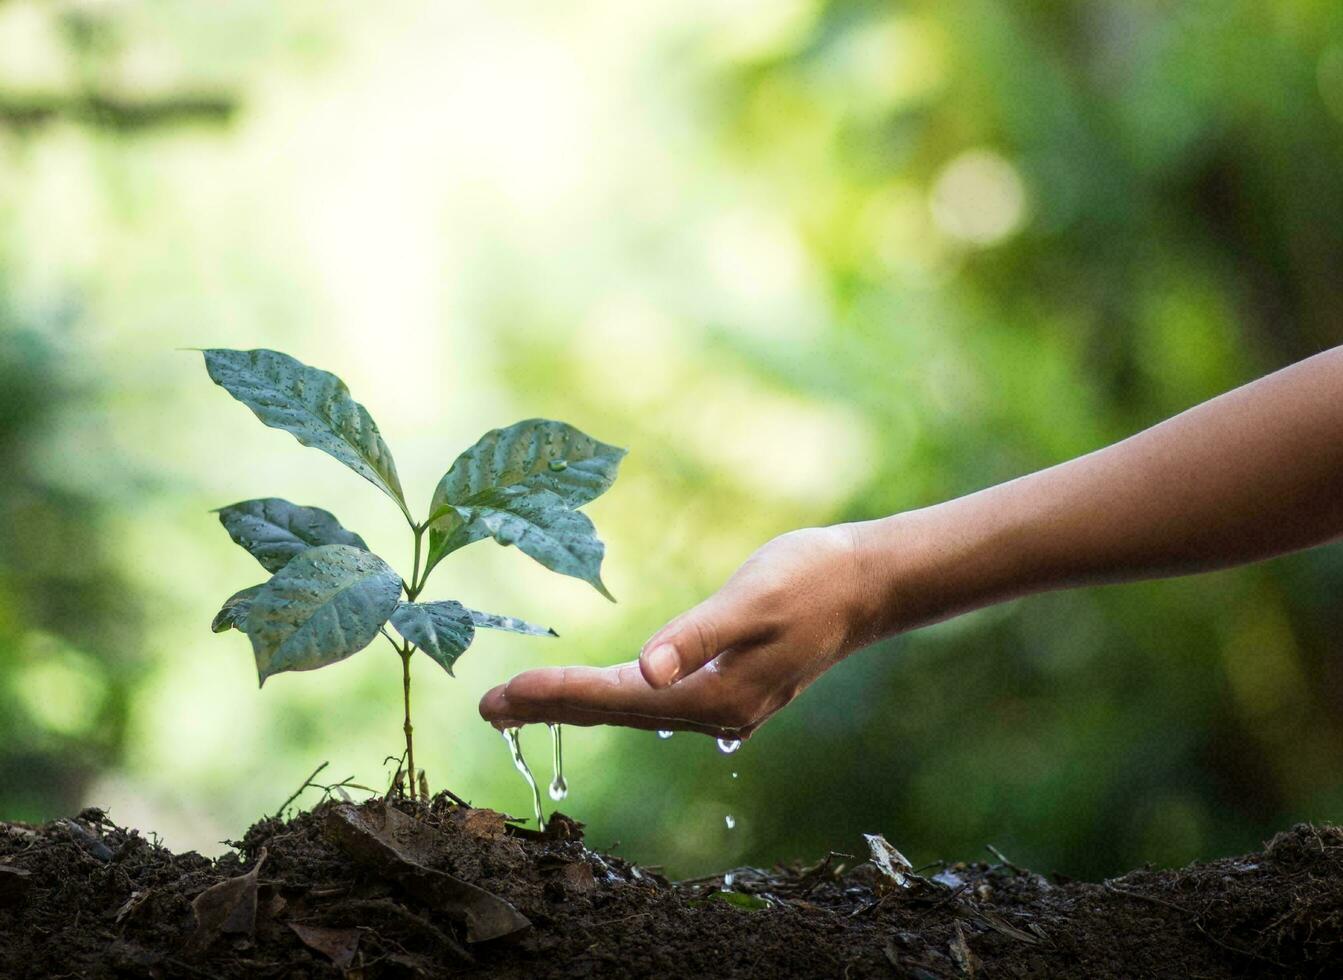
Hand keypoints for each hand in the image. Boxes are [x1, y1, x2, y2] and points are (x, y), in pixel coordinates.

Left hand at [478, 525, 874, 737]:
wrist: (868, 585)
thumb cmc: (812, 579)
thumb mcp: (753, 599)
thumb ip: (698, 635)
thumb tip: (646, 670)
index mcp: (716, 696)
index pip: (618, 697)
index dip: (557, 692)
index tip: (503, 692)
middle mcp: (716, 715)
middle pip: (615, 713)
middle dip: (550, 708)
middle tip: (487, 709)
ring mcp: (723, 709)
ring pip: (631, 710)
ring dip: (574, 705)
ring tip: (520, 705)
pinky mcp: (728, 691)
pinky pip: (653, 703)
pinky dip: (610, 697)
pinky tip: (594, 695)